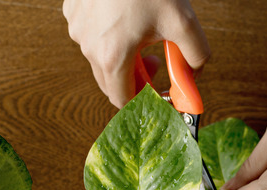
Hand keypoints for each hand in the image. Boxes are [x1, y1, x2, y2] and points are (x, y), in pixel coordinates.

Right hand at [63, 0, 209, 107]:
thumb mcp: (183, 21)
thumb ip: (194, 58)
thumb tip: (193, 78)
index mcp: (112, 56)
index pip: (123, 101)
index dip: (144, 100)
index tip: (160, 90)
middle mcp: (88, 46)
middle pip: (110, 82)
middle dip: (135, 78)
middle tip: (155, 61)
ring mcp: (77, 28)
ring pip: (100, 58)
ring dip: (122, 56)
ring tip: (143, 33)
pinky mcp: (72, 11)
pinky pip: (90, 35)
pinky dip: (108, 35)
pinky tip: (126, 16)